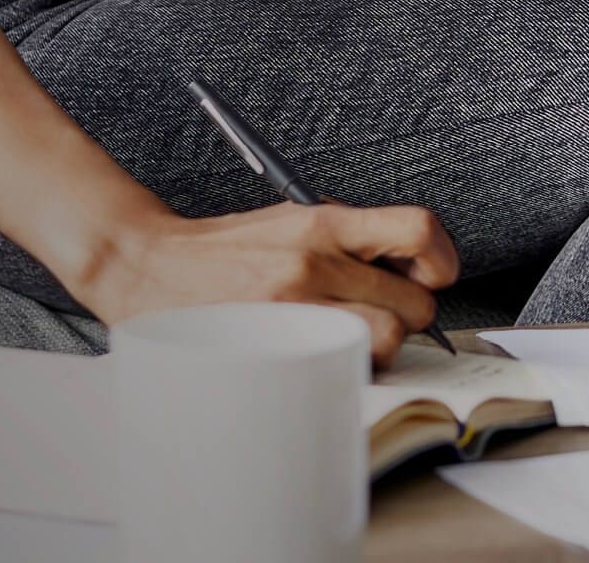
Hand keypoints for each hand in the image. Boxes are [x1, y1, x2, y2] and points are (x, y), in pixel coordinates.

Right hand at [75, 203, 459, 366]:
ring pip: (388, 342)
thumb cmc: (223, 251)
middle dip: (408, 315)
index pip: (418, 230)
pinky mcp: (278, 344)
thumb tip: (410, 267)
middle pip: (415, 304)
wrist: (147, 265)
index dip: (441, 259)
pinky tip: (326, 357)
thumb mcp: (289, 220)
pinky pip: (347, 366)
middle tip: (379, 313)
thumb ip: (349, 238)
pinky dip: (349, 367)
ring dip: (380, 347)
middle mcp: (314, 260)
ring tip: (349, 338)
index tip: (432, 273)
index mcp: (321, 221)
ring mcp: (295, 307)